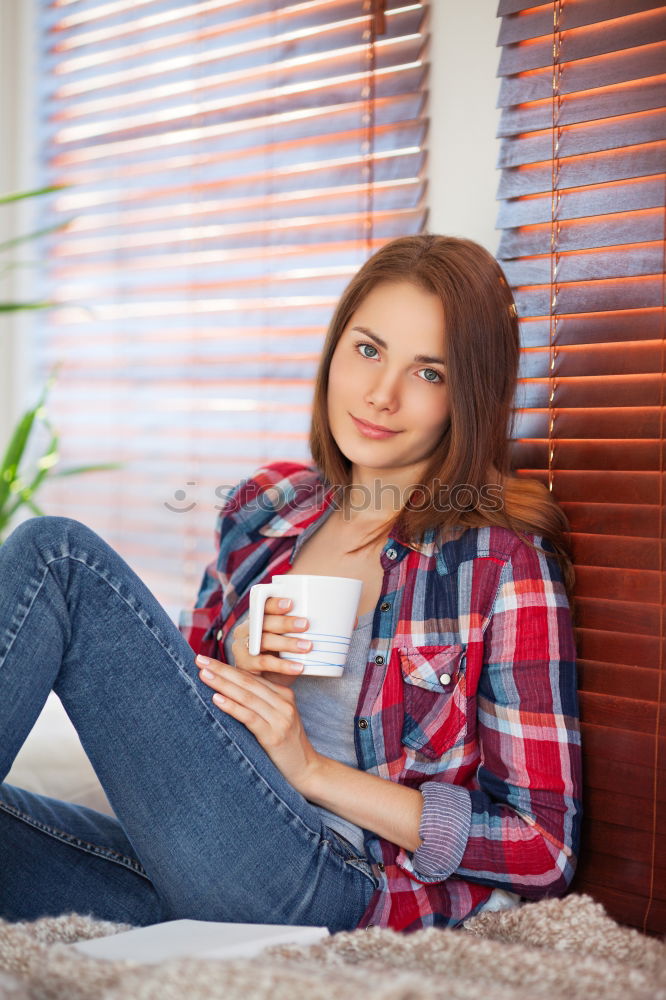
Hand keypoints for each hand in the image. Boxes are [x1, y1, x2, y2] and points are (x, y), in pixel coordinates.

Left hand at [196, 653, 321, 791]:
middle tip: (200, 659)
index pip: (251, 677)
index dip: (227, 667)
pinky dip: (232, 706)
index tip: (206, 660)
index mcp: (284, 694)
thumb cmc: (285, 746)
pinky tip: (216, 699)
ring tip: (203, 675)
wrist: (308, 770)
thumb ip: (259, 704)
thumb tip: (226, 691)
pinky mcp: (274, 735)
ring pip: (246, 696)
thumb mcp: (276, 719)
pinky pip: (249, 717)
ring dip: (222, 684)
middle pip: (247, 682)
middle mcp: (284, 702)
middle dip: (221, 670)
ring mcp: (281, 718)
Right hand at [231, 597, 311, 687]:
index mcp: (256, 618)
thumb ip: (297, 629)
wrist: (266, 683)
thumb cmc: (281, 655)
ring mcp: (242, 648)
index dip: (275, 603)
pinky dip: (283, 665)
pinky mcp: (245, 666)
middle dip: (285, 622)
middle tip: (306, 624)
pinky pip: (264, 663)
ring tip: (307, 646)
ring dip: (287, 643)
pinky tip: (299, 667)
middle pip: (264, 622)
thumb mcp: (287, 638)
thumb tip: (329, 620)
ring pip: (265, 641)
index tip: (291, 603)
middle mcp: (245, 630)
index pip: (262, 605)